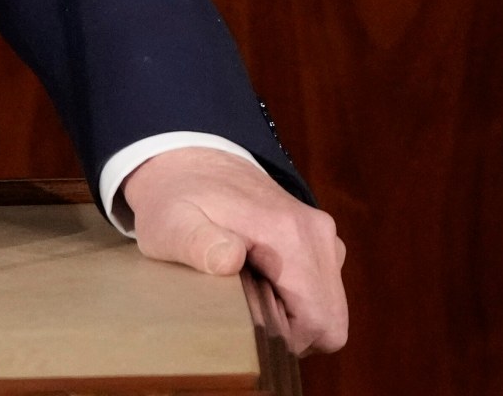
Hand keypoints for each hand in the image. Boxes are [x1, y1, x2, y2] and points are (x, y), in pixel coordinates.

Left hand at [121, 147, 347, 354]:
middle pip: (331, 320)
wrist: (189, 160)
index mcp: (289, 234)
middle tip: (246, 319)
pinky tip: (259, 287)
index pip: (318, 320)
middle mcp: (317, 234)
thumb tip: (230, 259)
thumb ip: (197, 243)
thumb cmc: (176, 199)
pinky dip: (297, 302)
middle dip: (293, 335)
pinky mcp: (317, 240)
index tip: (245, 330)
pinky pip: (322, 290)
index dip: (285, 341)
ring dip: (295, 319)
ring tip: (248, 300)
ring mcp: (322, 236)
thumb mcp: (171, 224)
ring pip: (329, 308)